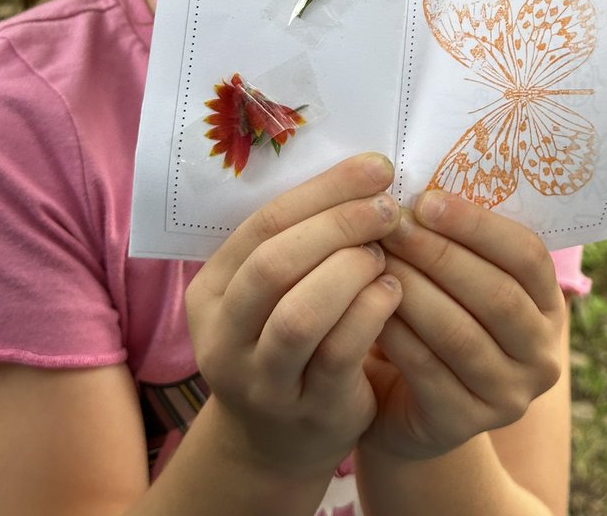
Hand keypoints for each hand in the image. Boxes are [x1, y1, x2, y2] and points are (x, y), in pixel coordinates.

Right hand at [185, 153, 402, 482]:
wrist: (280, 438)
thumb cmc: (289, 338)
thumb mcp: (275, 291)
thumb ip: (301, 238)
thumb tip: (366, 171)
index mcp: (212, 290)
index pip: (263, 224)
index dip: (324, 191)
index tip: (376, 168)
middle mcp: (224, 337)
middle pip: (275, 264)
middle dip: (338, 226)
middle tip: (387, 209)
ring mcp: (262, 381)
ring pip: (301, 314)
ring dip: (352, 271)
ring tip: (384, 253)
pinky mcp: (307, 411)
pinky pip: (340, 353)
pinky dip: (372, 312)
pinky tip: (393, 291)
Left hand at [362, 191, 564, 460]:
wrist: (405, 402)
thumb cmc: (431, 316)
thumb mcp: (456, 278)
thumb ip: (456, 238)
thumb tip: (422, 177)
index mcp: (547, 304)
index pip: (528, 255)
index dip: (479, 225)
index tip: (427, 199)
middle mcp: (541, 354)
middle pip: (497, 295)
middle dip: (440, 254)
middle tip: (392, 224)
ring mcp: (508, 397)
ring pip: (460, 333)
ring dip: (414, 289)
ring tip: (375, 257)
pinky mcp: (463, 426)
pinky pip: (428, 371)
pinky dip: (396, 332)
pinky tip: (367, 303)